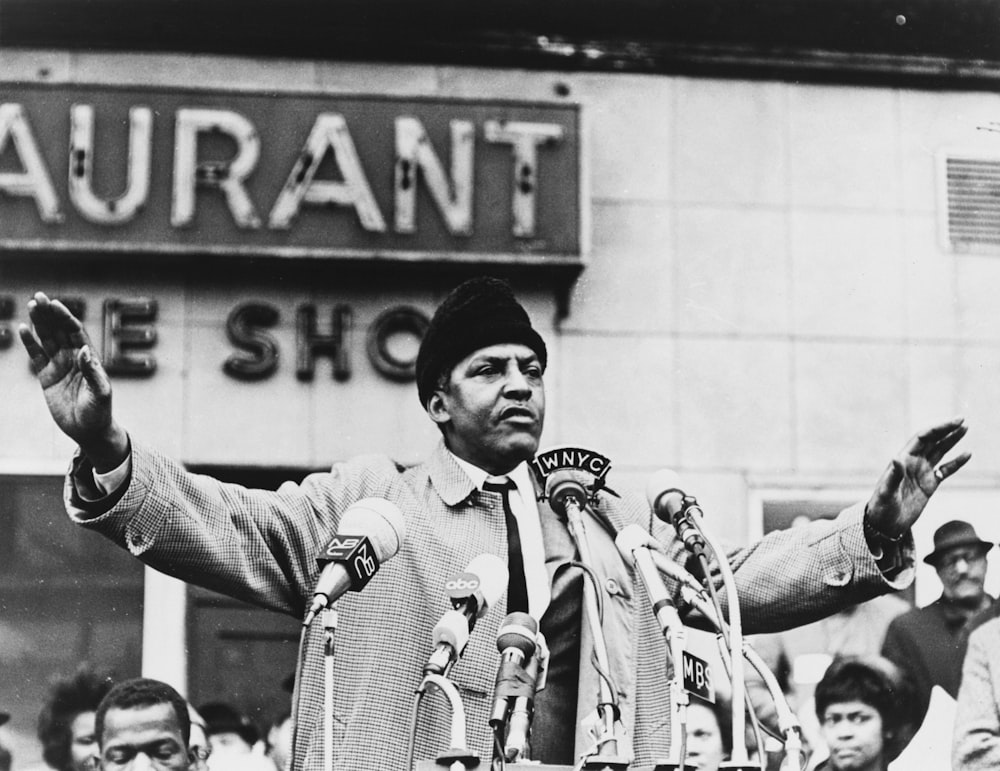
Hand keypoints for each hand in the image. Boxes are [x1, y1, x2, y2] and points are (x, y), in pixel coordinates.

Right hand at [18, 292, 127, 470]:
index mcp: (88, 357)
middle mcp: (73, 357)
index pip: (75, 331)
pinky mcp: (47, 377)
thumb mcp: (101, 391)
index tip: (55, 304)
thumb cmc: (100, 410)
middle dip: (50, 314)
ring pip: (46, 339)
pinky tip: (23, 328)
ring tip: (31, 306)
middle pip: (59, 330)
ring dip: (39, 322)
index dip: (65, 317)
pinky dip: (30, 343)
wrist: (88, 430)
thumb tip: (83, 350)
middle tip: (38, 297)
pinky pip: (36, 356)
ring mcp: (59, 365)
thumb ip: (93, 371)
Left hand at [866, 417, 970, 538]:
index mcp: (903, 460)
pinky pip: (945, 470)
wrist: (885, 524)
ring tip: (965, 428)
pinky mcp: (929, 485)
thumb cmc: (882, 507)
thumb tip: (896, 458)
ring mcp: (922, 473)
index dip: (937, 428)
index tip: (953, 422)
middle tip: (963, 420)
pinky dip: (956, 462)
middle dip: (946, 430)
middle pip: (932, 441)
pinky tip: (967, 454)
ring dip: (952, 440)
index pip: (922, 438)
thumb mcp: (886, 492)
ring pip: (939, 451)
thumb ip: (893, 476)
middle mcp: (913, 463)